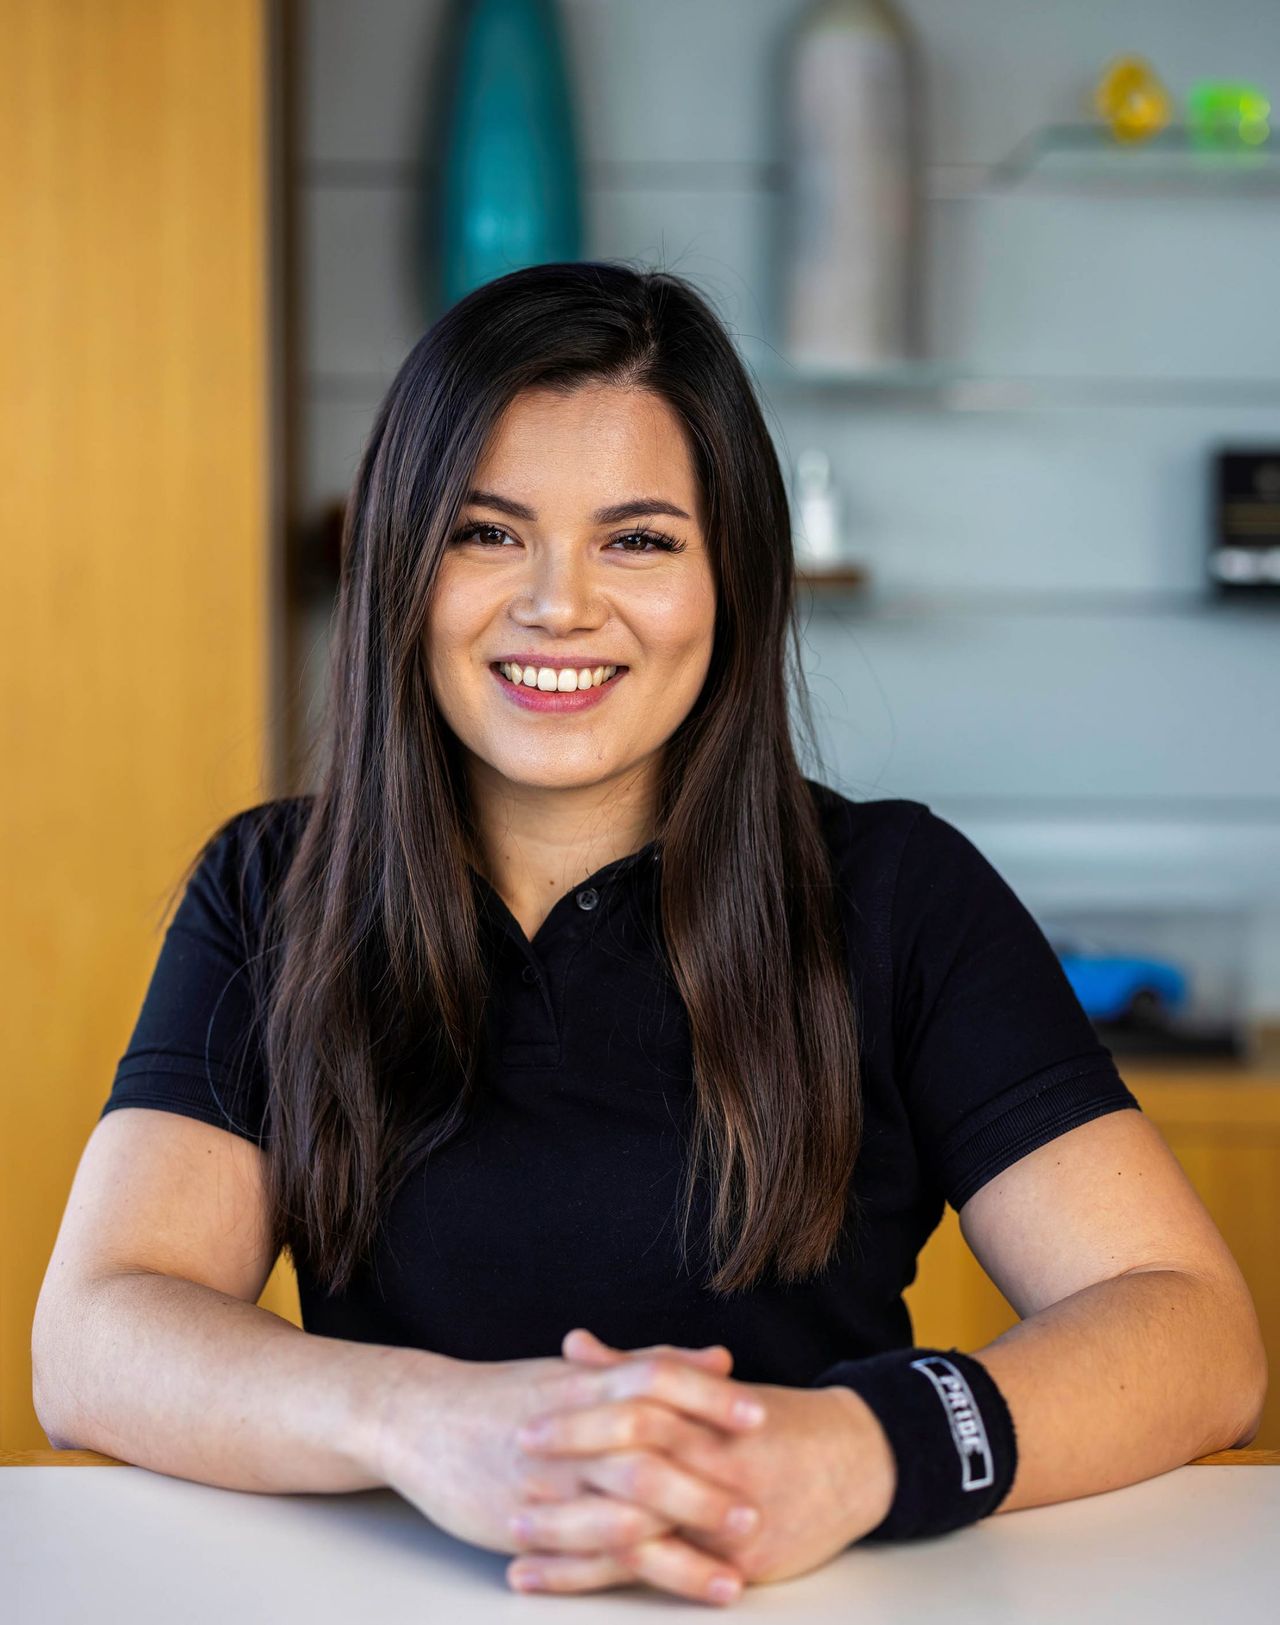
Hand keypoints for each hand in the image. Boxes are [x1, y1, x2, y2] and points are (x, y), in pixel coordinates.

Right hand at [356, 1338, 767, 1587]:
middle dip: (703, 1490)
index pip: (655, 1381)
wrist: (421, 1419)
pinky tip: (662, 1595)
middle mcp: (569, 1433)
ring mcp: (546, 1485)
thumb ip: (650, 1365)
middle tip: (756, 1514)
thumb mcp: (578, 1372)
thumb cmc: (509, 1394)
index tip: (760, 1417)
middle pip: (645, 1456)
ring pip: (620, 1520)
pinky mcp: (526, 1528)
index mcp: (585, 1384)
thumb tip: (722, 1360)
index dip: (707, 1398)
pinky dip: (626, 1581)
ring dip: (679, 1554)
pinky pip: (582, 1560)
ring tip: (730, 1579)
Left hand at [507, 1328, 897, 1598]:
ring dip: (575, 1547)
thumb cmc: (773, 1418)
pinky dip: (607, 1582)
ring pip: (642, 1540)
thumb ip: (638, 1368)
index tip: (526, 1424)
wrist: (856, 1464)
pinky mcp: (735, 1569)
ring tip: (517, 1550)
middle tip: (511, 1488)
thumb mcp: (709, 1387)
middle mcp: (718, 1470)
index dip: (579, 1423)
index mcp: (707, 1416)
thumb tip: (574, 1343)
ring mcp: (727, 1525)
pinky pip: (663, 1580)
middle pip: (633, 1478)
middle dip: (569, 1489)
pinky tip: (563, 1584)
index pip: (635, 1415)